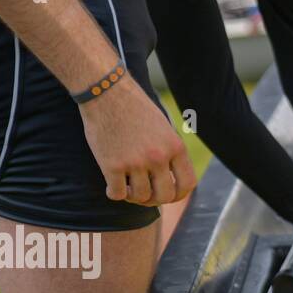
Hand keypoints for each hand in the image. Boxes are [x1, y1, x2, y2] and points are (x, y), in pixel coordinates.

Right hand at [79, 80, 196, 205]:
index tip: (167, 195)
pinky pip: (117, 194)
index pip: (187, 184)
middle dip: (155, 200)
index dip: (178, 195)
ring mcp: (136, 162)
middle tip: (144, 194)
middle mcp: (158, 157)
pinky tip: (112, 187)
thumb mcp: (163, 128)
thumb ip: (170, 153)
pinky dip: (114, 194)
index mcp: (175, 147)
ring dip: (133, 197)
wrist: (106, 92)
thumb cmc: (134, 109)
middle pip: (164, 196)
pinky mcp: (112, 165)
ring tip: (126, 187)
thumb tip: (173, 180)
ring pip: (140, 197)